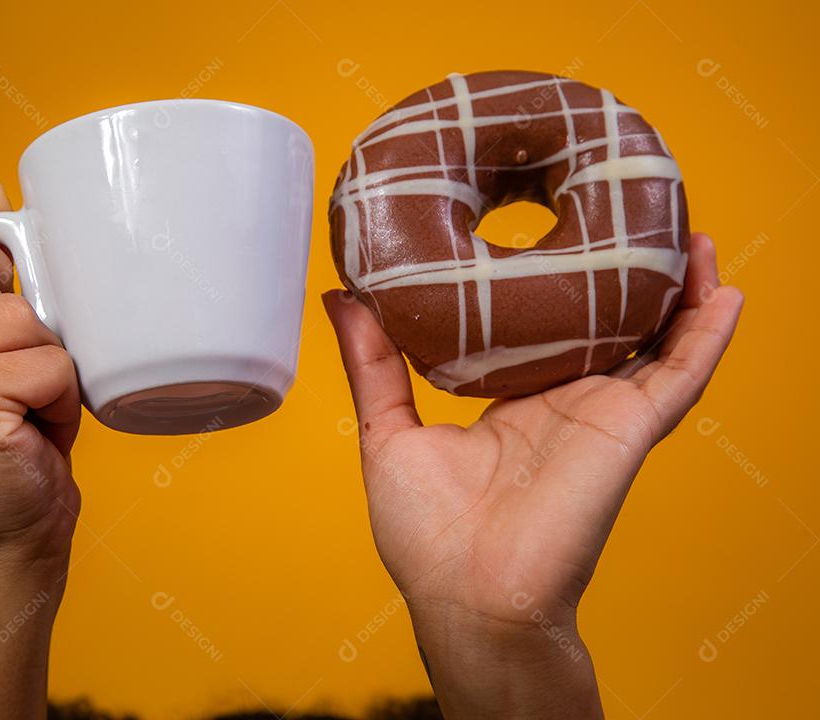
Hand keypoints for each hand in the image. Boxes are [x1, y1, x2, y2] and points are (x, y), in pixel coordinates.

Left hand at [324, 233, 742, 717]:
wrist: (469, 595)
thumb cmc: (427, 537)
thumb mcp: (386, 431)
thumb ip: (371, 363)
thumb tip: (341, 297)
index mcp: (515, 403)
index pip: (546, 332)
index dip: (557, 288)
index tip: (550, 232)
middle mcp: (566, 404)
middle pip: (611, 328)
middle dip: (626, 278)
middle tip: (632, 218)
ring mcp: (602, 415)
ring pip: (658, 341)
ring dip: (679, 291)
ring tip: (688, 236)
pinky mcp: (629, 430)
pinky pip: (683, 375)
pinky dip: (709, 334)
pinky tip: (726, 292)